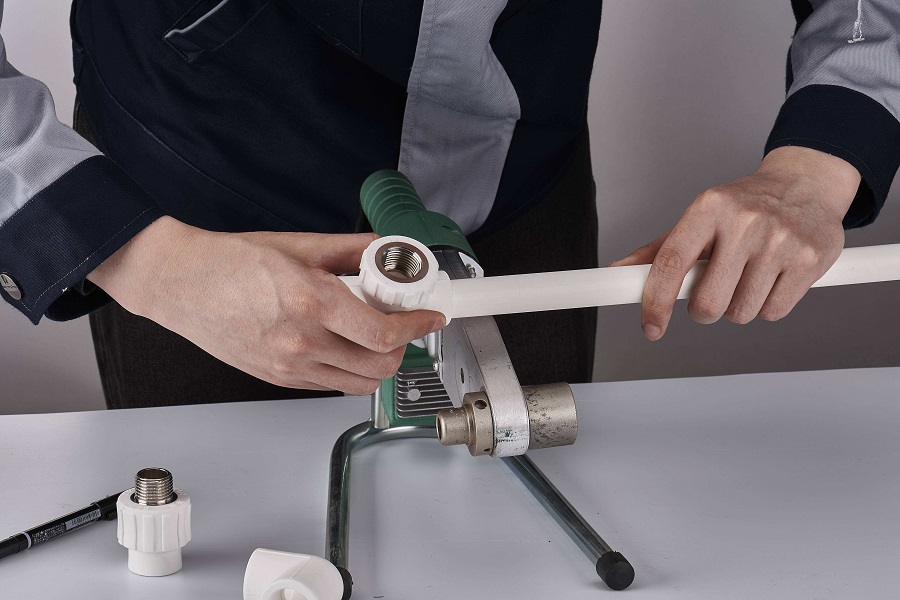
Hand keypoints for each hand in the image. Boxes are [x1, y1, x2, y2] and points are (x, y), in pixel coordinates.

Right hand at [88, 217, 443, 393]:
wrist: (180, 284)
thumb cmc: (229, 262)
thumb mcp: (299, 244)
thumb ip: (352, 249)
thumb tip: (388, 250)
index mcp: (311, 302)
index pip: (384, 332)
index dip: (417, 326)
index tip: (429, 317)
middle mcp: (301, 342)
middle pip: (379, 366)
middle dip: (402, 347)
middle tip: (402, 324)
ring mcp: (288, 367)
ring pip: (359, 383)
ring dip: (377, 363)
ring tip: (373, 336)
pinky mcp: (276, 379)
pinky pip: (330, 385)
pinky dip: (348, 370)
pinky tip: (342, 345)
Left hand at [610, 146, 860, 339]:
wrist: (805, 184)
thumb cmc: (744, 206)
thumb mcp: (699, 218)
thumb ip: (660, 250)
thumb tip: (619, 273)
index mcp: (708, 208)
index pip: (671, 263)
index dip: (656, 301)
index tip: (651, 327)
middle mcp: (744, 221)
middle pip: (708, 302)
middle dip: (704, 310)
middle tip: (712, 294)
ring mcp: (779, 241)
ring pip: (741, 312)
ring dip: (738, 307)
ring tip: (748, 277)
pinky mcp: (809, 260)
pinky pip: (773, 312)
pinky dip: (767, 306)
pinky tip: (772, 279)